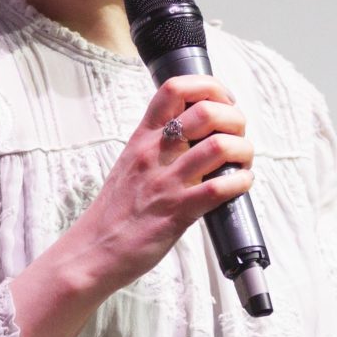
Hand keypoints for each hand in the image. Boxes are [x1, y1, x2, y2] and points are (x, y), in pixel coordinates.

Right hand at [61, 74, 255, 297]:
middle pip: (205, 112)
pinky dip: (240, 182)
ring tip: (243, 162)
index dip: (208, 86)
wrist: (93, 250)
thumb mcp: (130, 164)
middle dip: (234, 119)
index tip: (222, 101)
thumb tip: (194, 133)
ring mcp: (166, 182)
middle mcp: (154, 154)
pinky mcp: (178, 212)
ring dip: (243, 151)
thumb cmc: (115, 211)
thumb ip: (157, 146)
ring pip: (218, 146)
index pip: (174, 89)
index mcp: (142, 138)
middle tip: (238, 135)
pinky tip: (240, 184)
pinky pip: (219, 189)